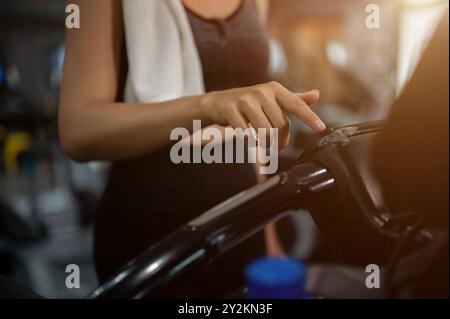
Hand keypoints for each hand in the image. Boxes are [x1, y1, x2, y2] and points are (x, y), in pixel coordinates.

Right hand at [199, 81, 324, 148]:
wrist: (217, 103)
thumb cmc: (249, 103)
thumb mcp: (272, 98)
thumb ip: (294, 99)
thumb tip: (317, 95)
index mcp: (274, 89)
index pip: (296, 104)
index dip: (309, 116)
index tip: (321, 128)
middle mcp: (261, 92)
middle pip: (280, 125)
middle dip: (279, 141)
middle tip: (275, 146)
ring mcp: (245, 100)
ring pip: (265, 132)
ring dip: (265, 144)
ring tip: (261, 144)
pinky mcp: (231, 110)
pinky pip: (247, 134)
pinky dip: (249, 142)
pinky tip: (247, 140)